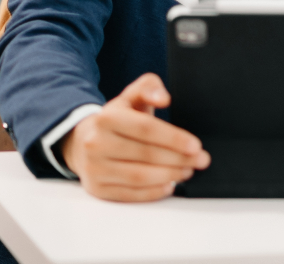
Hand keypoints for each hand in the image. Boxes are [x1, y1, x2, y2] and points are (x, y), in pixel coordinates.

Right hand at [59, 73, 209, 201]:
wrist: (84, 141)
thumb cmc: (117, 118)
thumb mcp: (131, 96)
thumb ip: (150, 88)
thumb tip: (164, 98)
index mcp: (107, 118)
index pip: (146, 129)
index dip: (174, 138)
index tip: (196, 145)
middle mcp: (97, 143)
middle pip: (146, 154)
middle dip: (179, 159)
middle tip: (200, 160)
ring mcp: (94, 168)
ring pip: (139, 177)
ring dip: (169, 176)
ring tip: (187, 171)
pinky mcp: (96, 188)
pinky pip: (129, 194)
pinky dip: (152, 193)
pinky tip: (169, 186)